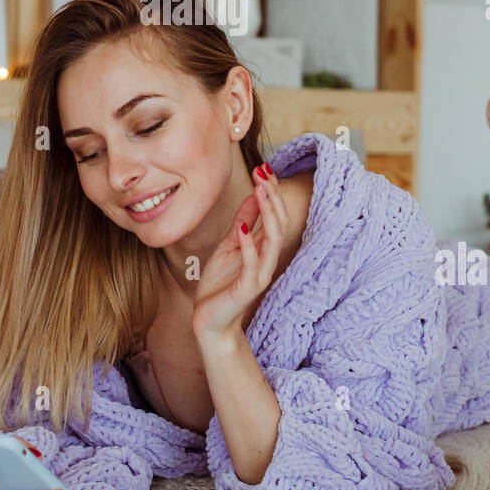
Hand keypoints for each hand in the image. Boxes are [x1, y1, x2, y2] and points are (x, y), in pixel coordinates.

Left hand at [192, 163, 289, 343]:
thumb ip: (242, 222)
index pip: (275, 214)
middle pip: (279, 223)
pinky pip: (252, 264)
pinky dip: (248, 245)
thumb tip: (252, 194)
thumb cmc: (219, 286)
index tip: (264, 167)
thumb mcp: (229, 246)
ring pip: (272, 240)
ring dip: (267, 213)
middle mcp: (266, 259)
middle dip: (273, 196)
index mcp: (263, 248)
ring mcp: (259, 274)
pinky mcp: (247, 289)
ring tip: (260, 190)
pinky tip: (242, 227)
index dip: (272, 191)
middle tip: (264, 172)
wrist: (210, 322)